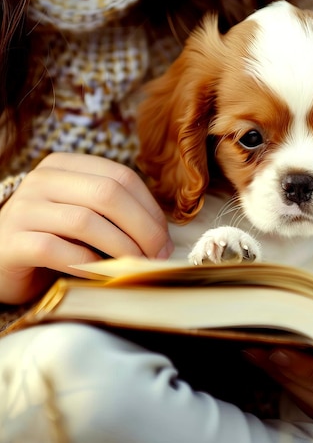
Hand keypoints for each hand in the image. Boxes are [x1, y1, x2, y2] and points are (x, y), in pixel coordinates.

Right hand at [0, 153, 173, 303]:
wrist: (2, 260)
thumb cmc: (54, 239)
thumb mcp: (86, 216)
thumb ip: (117, 215)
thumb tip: (164, 240)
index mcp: (65, 166)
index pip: (120, 177)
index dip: (150, 209)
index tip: (165, 239)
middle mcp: (42, 180)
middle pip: (107, 194)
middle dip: (143, 228)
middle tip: (158, 256)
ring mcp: (23, 209)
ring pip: (86, 221)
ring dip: (122, 248)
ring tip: (137, 266)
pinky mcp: (12, 241)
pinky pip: (58, 250)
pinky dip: (89, 265)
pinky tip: (104, 275)